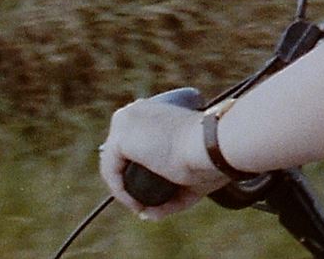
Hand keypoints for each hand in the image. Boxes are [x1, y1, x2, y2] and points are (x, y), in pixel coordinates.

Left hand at [98, 91, 229, 219]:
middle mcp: (134, 111)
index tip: (153, 191)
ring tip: (142, 206)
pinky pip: (111, 172)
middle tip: (143, 202)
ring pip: (113, 164)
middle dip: (127, 180)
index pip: (132, 142)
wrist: (212, 147)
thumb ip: (169, 190)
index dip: (137, 170)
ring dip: (124, 189)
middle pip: (119, 154)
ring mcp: (125, 122)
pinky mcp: (120, 138)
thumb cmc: (209, 158)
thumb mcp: (186, 172)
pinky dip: (121, 192)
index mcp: (152, 110)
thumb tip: (146, 213)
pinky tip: (138, 204)